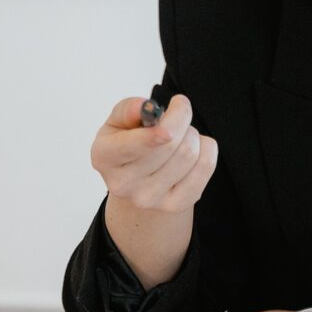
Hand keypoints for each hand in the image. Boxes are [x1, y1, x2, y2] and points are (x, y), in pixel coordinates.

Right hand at [92, 95, 217, 214]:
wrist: (138, 182)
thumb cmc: (129, 143)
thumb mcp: (119, 122)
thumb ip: (128, 109)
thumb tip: (143, 106)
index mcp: (104, 157)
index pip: (131, 146)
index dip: (155, 132)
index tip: (173, 111)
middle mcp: (122, 184)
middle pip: (170, 143)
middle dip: (181, 119)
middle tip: (177, 115)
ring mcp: (149, 198)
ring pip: (190, 153)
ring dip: (192, 135)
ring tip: (180, 137)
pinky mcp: (176, 205)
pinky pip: (206, 166)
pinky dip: (207, 148)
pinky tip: (194, 149)